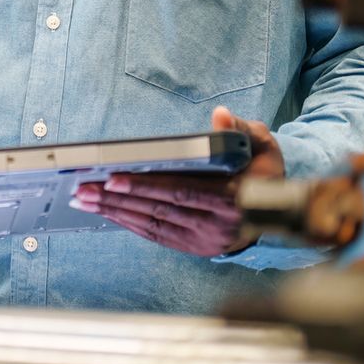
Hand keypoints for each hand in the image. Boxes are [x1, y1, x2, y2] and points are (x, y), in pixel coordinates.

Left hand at [68, 107, 284, 256]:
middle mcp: (218, 224)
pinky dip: (128, 222)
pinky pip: (156, 235)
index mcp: (234, 199)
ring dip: (115, 211)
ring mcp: (206, 240)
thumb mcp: (262, 145)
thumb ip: (241, 129)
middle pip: (159, 209)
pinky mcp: (196, 247)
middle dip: (117, 197)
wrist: (280, 215)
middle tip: (83, 187)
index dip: (146, 185)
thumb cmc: (264, 173)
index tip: (113, 177)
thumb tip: (219, 116)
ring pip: (152, 223)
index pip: (182, 191)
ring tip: (84, 198)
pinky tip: (106, 211)